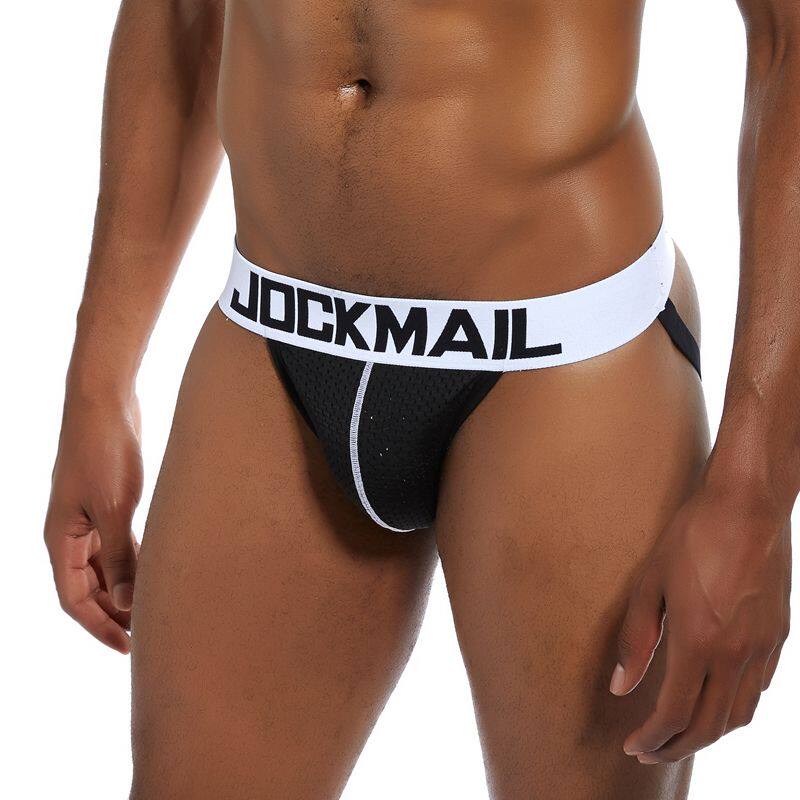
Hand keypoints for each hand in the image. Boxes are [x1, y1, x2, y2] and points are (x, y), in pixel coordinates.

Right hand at [44, 392, 143, 652]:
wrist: (106, 402)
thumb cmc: (103, 451)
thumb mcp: (114, 508)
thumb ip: (120, 555)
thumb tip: (127, 602)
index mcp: (61, 539)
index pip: (74, 599)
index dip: (98, 626)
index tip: (127, 647)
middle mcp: (70, 534)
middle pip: (90, 588)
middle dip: (114, 613)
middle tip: (149, 635)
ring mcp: (89, 518)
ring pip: (106, 568)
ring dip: (127, 589)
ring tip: (156, 610)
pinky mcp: (110, 503)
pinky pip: (120, 545)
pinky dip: (136, 561)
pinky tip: (158, 572)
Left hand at [610, 478, 790, 762]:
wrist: (748, 506)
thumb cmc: (692, 537)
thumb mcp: (650, 583)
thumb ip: (636, 639)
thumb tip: (620, 688)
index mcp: (699, 642)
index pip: (675, 714)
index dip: (652, 738)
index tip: (632, 746)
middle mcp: (736, 654)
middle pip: (708, 727)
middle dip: (676, 747)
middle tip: (651, 751)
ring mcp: (763, 648)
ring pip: (738, 715)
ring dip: (706, 733)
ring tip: (678, 733)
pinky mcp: (778, 637)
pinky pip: (757, 690)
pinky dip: (732, 709)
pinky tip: (712, 700)